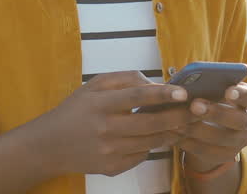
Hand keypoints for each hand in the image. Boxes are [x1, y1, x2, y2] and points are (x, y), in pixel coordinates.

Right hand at [41, 71, 198, 177]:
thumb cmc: (75, 110)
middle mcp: (104, 129)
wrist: (49, 146)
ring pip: (150, 142)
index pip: (136, 97)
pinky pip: (141, 156)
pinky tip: (161, 137)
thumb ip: (123, 79)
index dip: (162, 95)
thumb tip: (154, 83)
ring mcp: (108, 152)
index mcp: (100, 104)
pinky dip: (153, 146)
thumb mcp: (93, 86)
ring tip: (186, 122)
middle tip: (197, 110)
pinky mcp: (111, 168)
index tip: (182, 92)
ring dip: (172, 132)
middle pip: (149, 124)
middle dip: (177, 117)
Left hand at [178, 83, 246, 172]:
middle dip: (216, 113)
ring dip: (197, 129)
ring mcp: (239, 141)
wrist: (211, 126)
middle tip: (195, 105)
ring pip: (221, 138)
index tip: (228, 91)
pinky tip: (174, 133)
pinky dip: (189, 142)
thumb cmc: (210, 97)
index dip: (242, 94)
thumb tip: (188, 81)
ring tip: (177, 122)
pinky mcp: (225, 155)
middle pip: (239, 120)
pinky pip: (207, 151)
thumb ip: (208, 84)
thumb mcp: (214, 88)